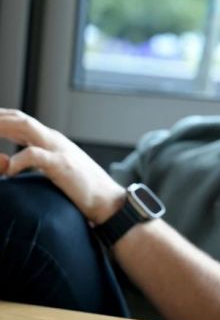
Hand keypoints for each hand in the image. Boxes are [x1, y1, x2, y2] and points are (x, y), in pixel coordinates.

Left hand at [0, 108, 125, 222]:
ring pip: (25, 127)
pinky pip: (35, 156)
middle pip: (19, 118)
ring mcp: (59, 149)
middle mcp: (54, 139)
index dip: (1, 118)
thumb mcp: (56, 169)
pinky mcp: (63, 164)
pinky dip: (17, 160)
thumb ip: (38, 161)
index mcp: (51, 140)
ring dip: (1, 127)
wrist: (109, 201)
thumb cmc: (83, 189)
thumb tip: (13, 164)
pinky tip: (9, 172)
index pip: (20, 120)